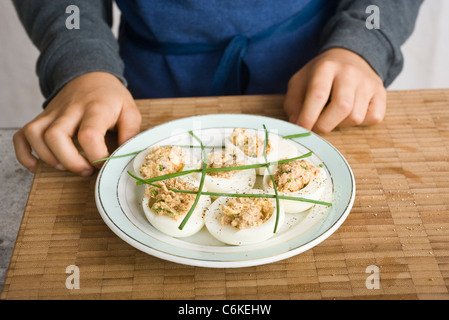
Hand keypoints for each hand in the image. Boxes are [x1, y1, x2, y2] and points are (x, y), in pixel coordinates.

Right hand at [13, 72, 140, 175]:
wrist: (91, 76)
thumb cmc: (112, 99)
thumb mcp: (130, 111)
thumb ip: (131, 133)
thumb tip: (125, 156)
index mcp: (96, 108)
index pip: (89, 135)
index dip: (96, 156)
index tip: (106, 163)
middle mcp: (70, 109)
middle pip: (56, 136)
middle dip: (70, 161)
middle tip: (86, 170)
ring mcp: (52, 113)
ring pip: (36, 135)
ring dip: (49, 158)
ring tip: (67, 167)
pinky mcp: (41, 118)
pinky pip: (22, 135)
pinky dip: (25, 154)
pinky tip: (37, 165)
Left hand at [284, 48, 386, 132]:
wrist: (349, 58)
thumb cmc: (320, 75)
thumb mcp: (300, 81)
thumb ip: (294, 102)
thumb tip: (297, 125)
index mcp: (326, 67)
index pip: (318, 94)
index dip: (308, 116)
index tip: (302, 130)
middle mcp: (350, 73)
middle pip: (341, 107)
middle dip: (325, 125)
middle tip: (315, 129)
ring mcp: (368, 83)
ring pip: (356, 116)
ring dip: (341, 124)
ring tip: (333, 116)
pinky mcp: (381, 93)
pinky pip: (373, 118)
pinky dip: (360, 123)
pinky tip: (350, 114)